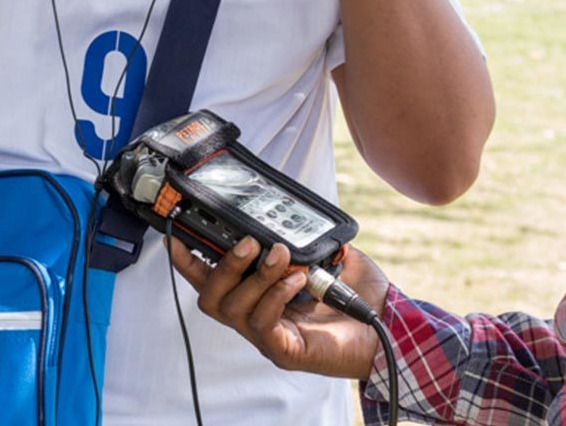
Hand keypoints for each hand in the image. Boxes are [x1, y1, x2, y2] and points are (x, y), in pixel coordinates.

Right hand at [171, 237, 391, 380]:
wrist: (389, 330)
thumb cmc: (357, 296)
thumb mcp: (326, 255)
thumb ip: (304, 239)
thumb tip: (286, 215)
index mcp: (258, 295)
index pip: (212, 280)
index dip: (189, 261)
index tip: (176, 236)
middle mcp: (255, 317)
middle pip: (210, 298)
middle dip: (223, 266)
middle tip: (249, 242)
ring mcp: (267, 337)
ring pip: (233, 309)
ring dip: (255, 276)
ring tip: (282, 256)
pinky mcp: (285, 351)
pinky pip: (262, 324)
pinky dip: (274, 296)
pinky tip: (296, 280)